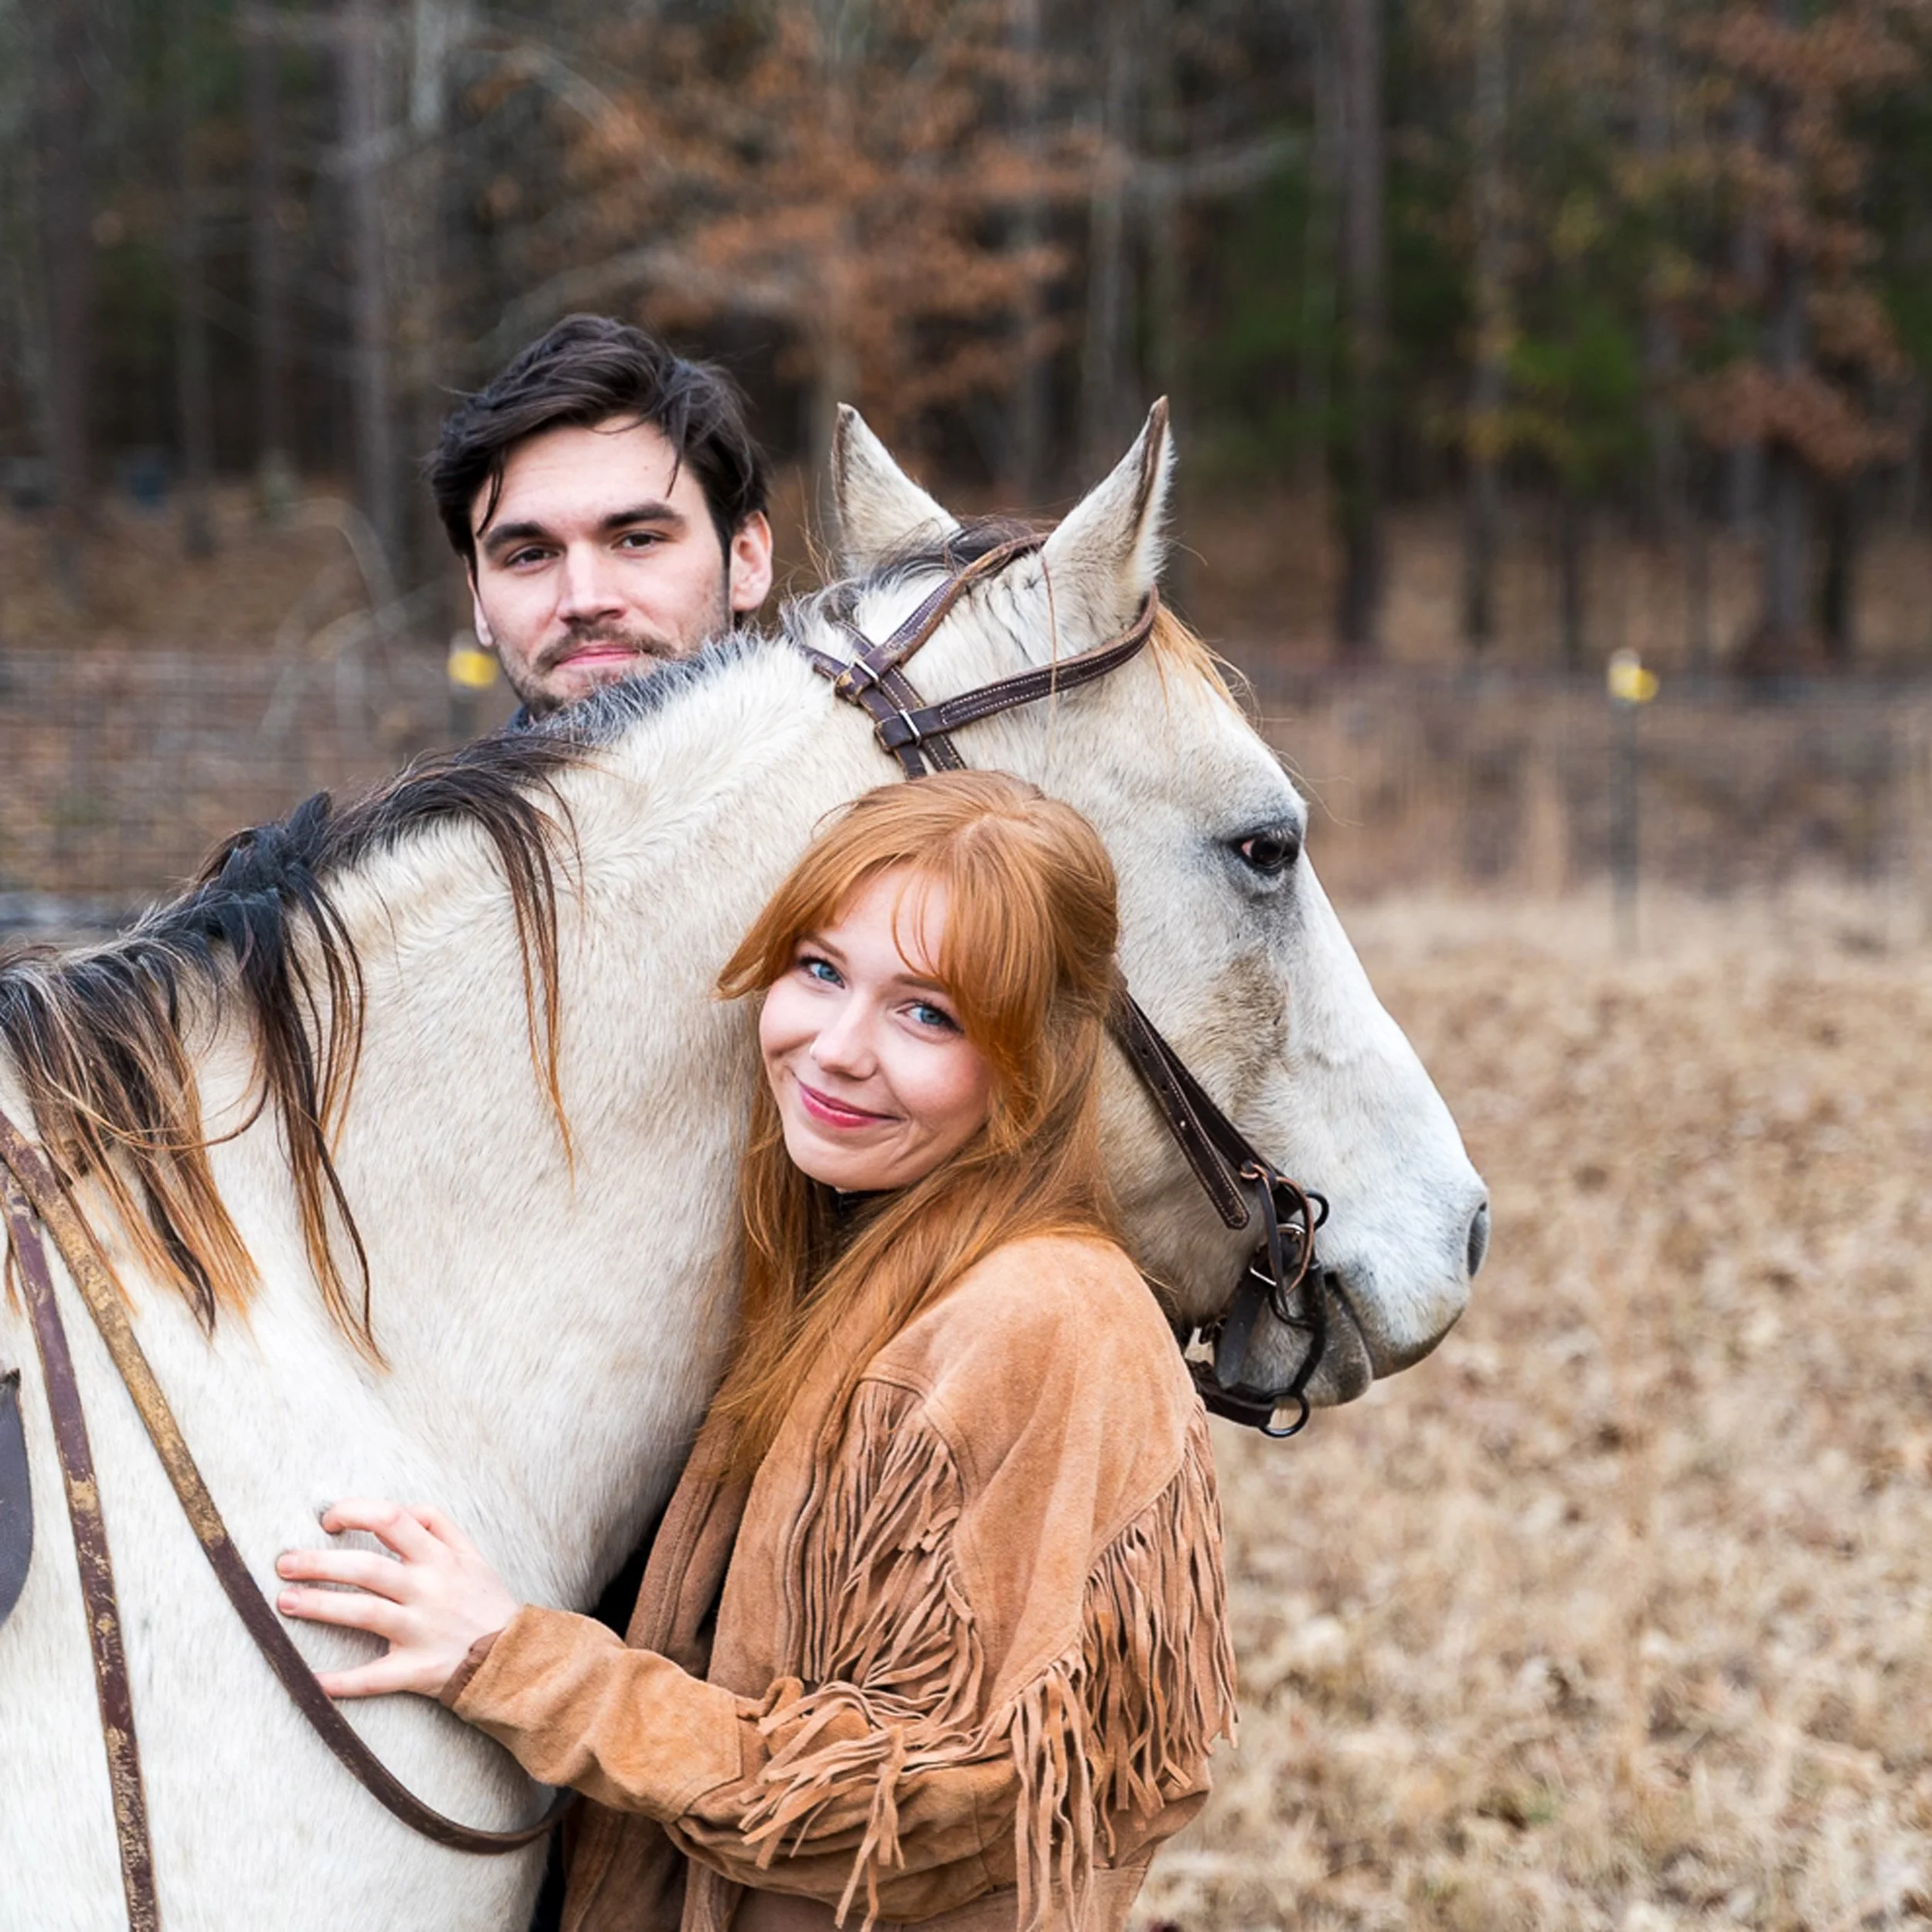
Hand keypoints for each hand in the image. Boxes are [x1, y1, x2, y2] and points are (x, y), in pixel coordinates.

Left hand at [276, 1499, 518, 1699]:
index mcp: (441, 1558)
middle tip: (284, 1564)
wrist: (514, 1657)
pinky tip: (309, 1679)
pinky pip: (374, 1677)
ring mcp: (422, 1630)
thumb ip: (438, 1525)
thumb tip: (398, 1509)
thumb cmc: (485, 1600)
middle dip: (319, 1563)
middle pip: (367, 1568)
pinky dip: (340, 1682)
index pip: (393, 1519)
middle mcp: (429, 1590)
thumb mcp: (472, 1553)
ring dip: (320, 1606)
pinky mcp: (417, 1670)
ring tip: (285, 1602)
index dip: (355, 1512)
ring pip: (364, 1614)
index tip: (327, 1520)